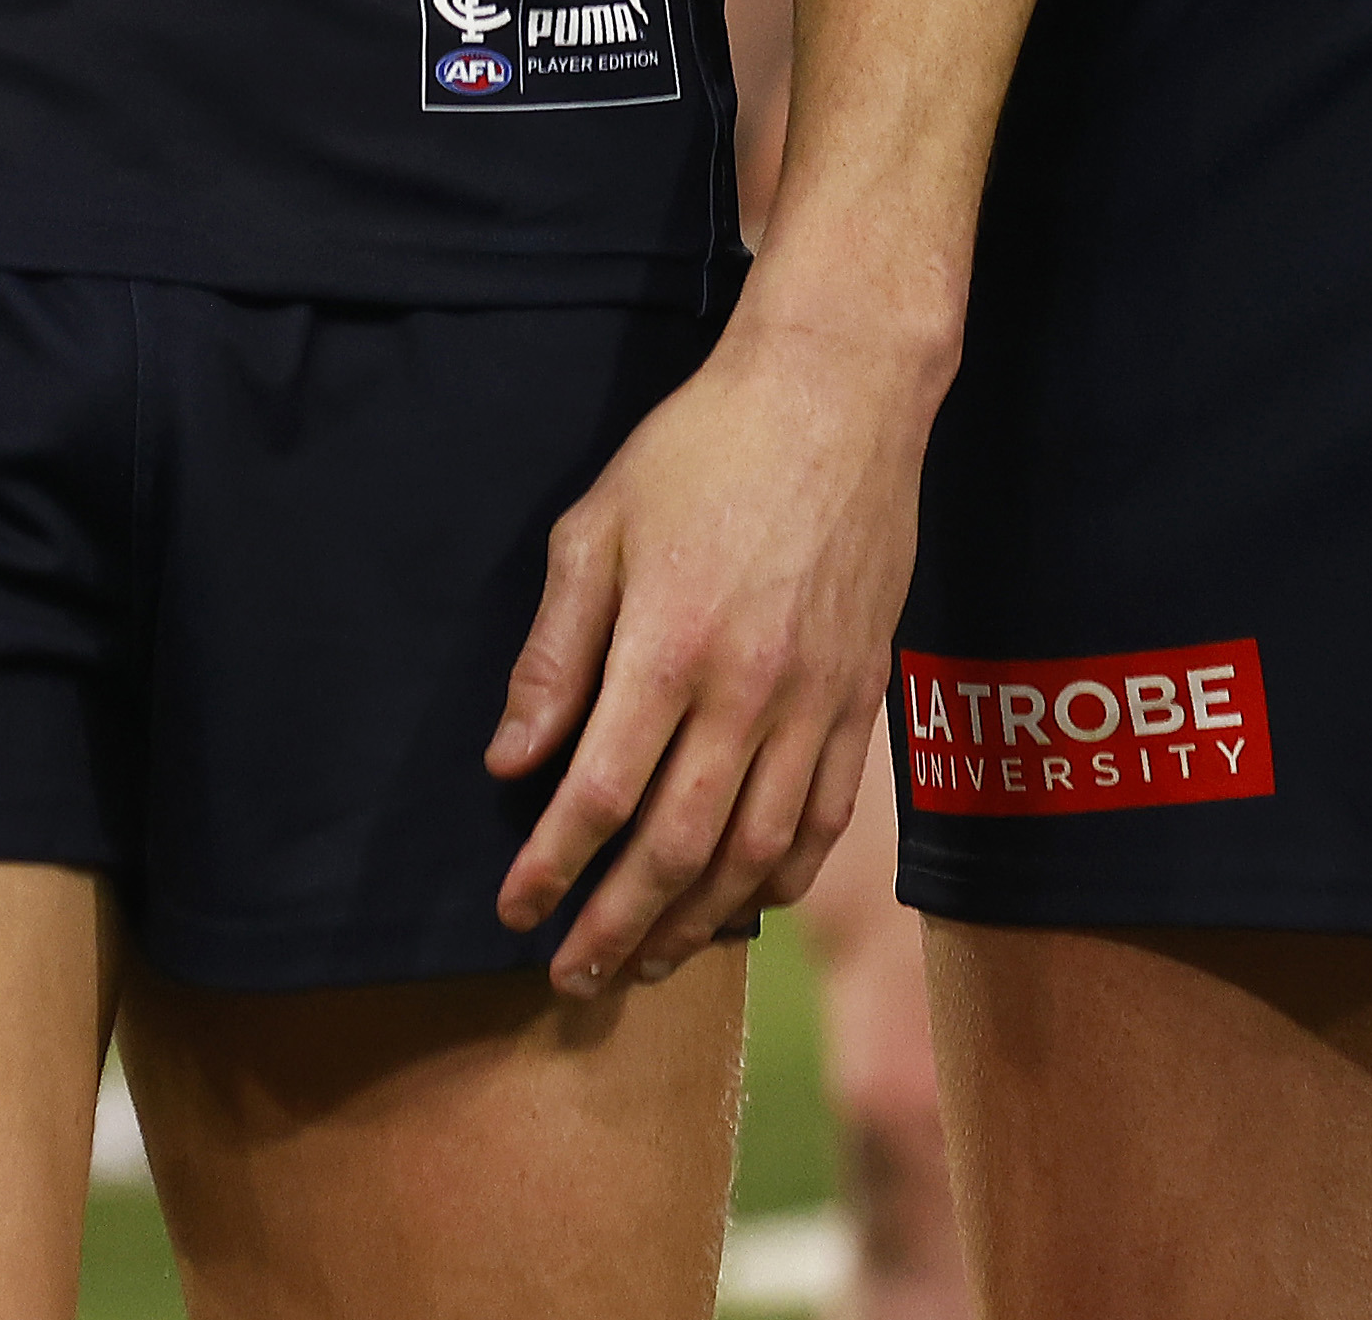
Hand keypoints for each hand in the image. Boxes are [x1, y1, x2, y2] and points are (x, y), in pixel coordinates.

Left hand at [485, 307, 928, 994]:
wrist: (839, 392)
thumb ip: (555, 650)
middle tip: (571, 978)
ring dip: (695, 923)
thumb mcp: (596, 525)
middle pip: (675, 846)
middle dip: (616, 926)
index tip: (512, 910)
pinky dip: (781, 877)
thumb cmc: (703, 448)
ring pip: (754, 850)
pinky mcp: (860, 695)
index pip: (599, 794)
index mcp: (671, 645)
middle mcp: (749, 690)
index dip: (552, 868)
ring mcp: (815, 700)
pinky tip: (742, 906)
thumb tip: (512, 759)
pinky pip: (825, 817)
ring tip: (647, 964)